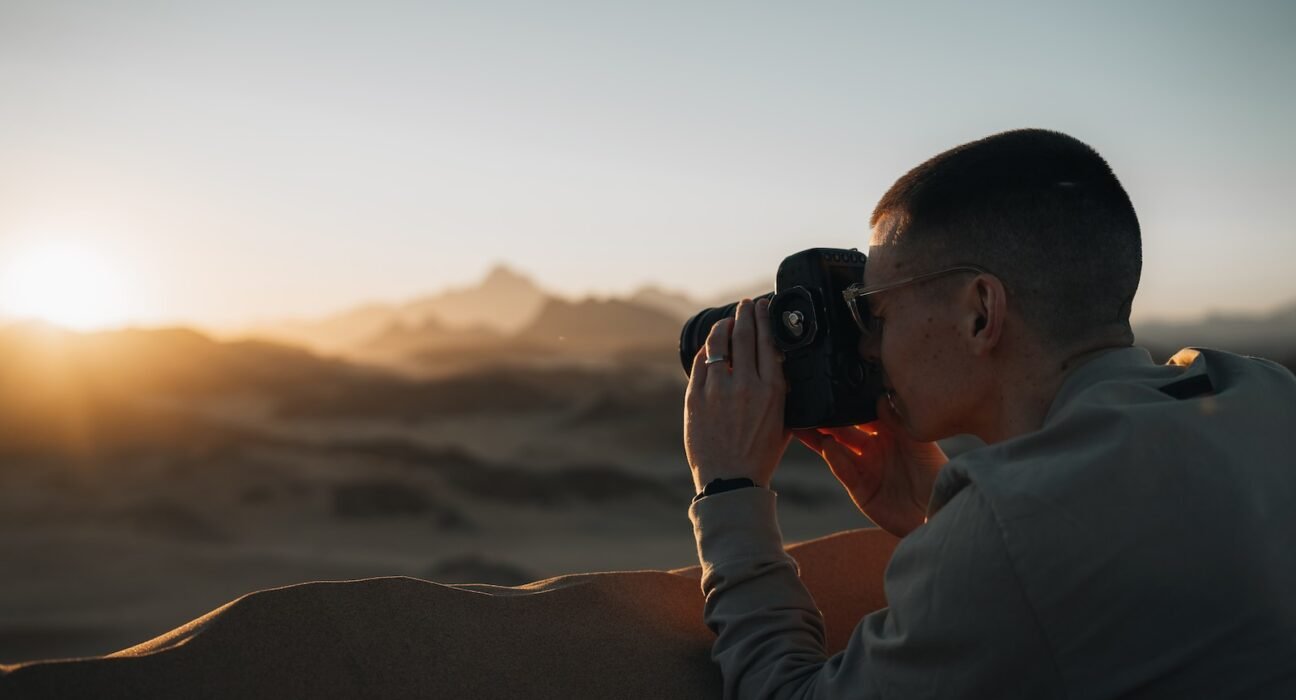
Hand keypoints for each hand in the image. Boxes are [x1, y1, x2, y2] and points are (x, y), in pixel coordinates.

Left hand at [684, 297, 791, 491]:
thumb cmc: (760, 456)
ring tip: (728, 321)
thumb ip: (782, 393)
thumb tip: (779, 365)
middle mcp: (745, 385)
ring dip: (724, 326)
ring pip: (718, 343)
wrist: (730, 482)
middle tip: (746, 305)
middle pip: (744, 334)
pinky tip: (710, 346)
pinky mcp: (695, 398)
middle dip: (745, 313)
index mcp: (772, 391)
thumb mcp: (784, 422)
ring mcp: (717, 390)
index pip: (768, 341)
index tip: (764, 306)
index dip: (764, 318)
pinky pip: (700, 363)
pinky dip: (706, 350)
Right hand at [794, 398, 946, 536]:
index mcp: (888, 433)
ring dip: (819, 437)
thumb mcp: (917, 440)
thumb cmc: (934, 472)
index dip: (846, 403)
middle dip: (826, 419)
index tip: (831, 389)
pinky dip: (834, 458)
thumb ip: (896, 419)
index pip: (861, 414)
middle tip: (809, 404)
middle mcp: (873, 448)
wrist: (937, 510)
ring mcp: (864, 468)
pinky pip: (843, 470)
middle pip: (843, 430)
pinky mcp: (859, 488)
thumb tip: (878, 396)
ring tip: (803, 423)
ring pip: (836, 449)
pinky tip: (827, 446)